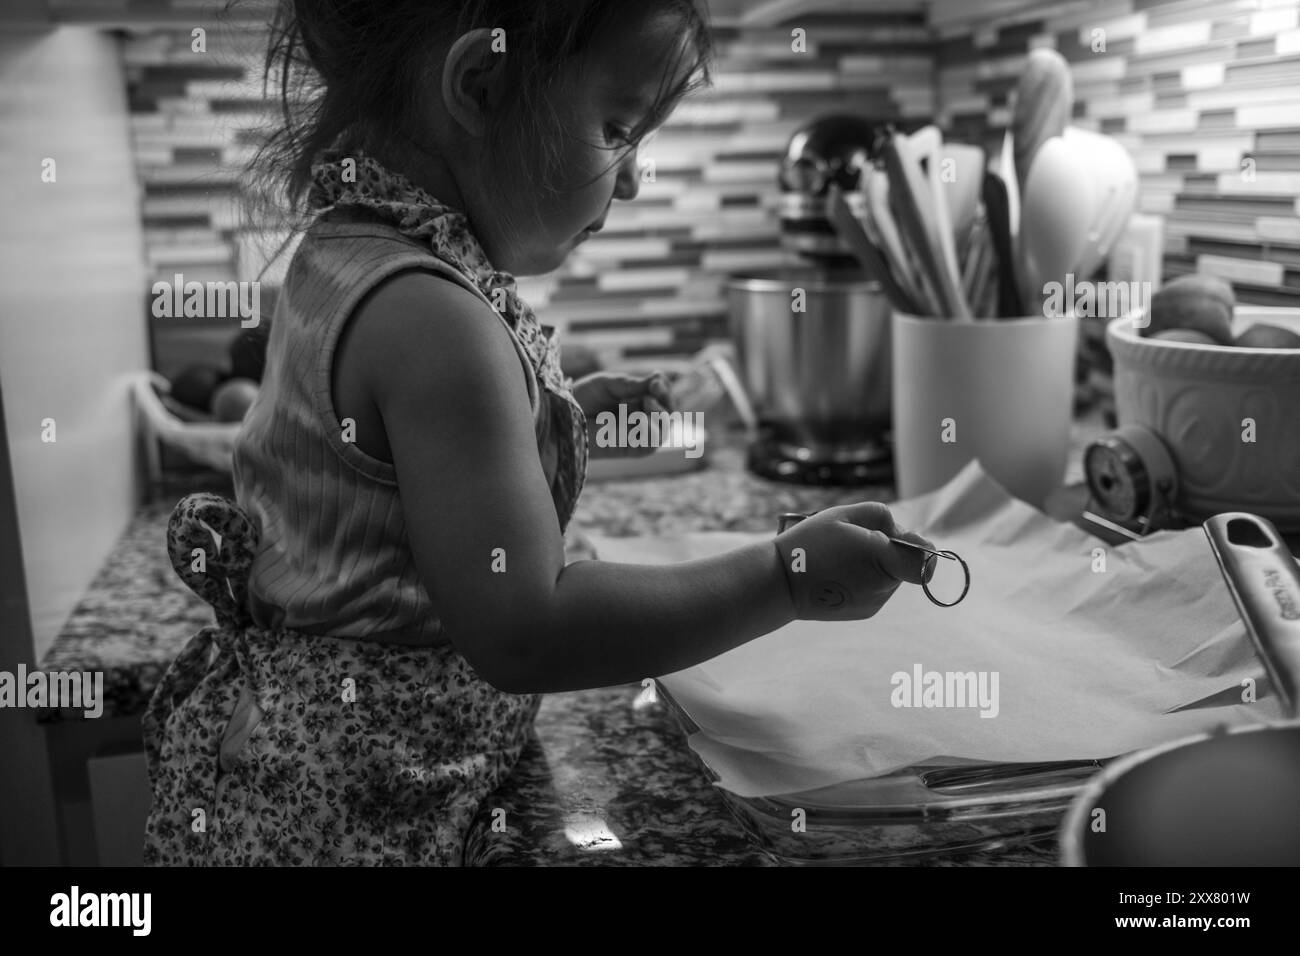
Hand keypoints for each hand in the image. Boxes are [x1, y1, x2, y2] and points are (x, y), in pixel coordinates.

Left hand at [571, 371, 675, 458]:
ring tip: (647, 400)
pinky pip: (651, 445)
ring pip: (664, 430)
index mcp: (637, 401)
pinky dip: (651, 430)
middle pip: (668, 414)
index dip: (664, 388)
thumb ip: (633, 384)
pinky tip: (641, 418)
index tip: (657, 379)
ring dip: (661, 414)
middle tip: (655, 388)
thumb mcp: (610, 385)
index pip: (662, 397)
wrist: (562, 417)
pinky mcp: (630, 450)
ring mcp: (637, 436)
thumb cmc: (582, 398)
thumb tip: (659, 378)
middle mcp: (640, 419)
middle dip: (667, 399)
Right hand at [772, 502, 936, 620]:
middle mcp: (882, 586)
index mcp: (880, 558)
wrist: (779, 584)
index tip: (901, 539)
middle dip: (890, 549)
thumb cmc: (808, 545)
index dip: (921, 548)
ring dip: (877, 564)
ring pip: (891, 577)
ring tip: (842, 558)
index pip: (925, 561)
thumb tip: (900, 532)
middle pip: (906, 564)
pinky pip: (877, 589)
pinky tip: (839, 573)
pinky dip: (866, 579)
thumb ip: (880, 516)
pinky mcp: (865, 612)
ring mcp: (874, 602)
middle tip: (856, 541)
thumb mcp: (842, 515)